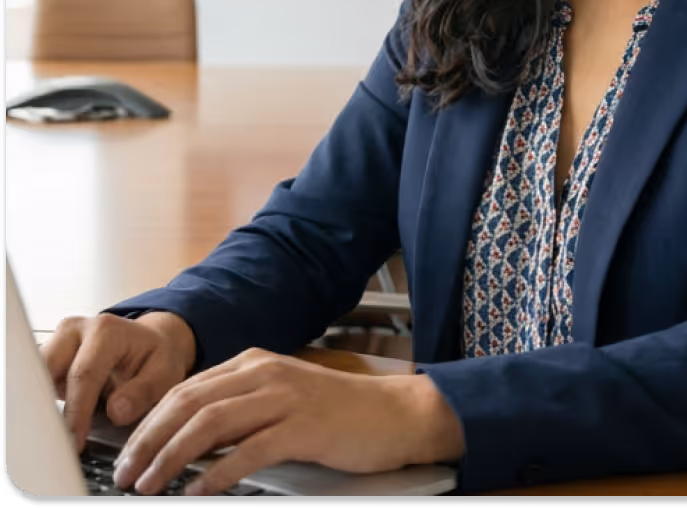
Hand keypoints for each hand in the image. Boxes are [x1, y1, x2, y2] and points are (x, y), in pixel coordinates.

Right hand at [41, 311, 196, 452]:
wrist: (151, 342)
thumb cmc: (156, 356)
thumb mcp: (165, 373)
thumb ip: (143, 392)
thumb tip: (116, 411)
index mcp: (106, 330)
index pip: (84, 374)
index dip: (77, 412)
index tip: (75, 440)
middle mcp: (77, 330)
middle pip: (48, 370)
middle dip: (48, 406)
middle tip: (59, 439)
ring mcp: (60, 342)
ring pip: (36, 376)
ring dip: (44, 404)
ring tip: (62, 431)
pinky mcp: (51, 357)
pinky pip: (37, 382)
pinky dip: (44, 403)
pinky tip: (60, 421)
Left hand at [112, 348, 464, 495]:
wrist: (393, 413)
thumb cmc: (337, 413)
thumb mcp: (280, 399)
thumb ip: (240, 411)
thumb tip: (189, 442)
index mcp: (255, 363)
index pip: (187, 388)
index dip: (150, 421)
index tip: (127, 453)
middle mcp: (265, 373)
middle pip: (190, 403)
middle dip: (149, 440)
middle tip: (125, 474)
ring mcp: (285, 397)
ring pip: (211, 423)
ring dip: (172, 457)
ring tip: (150, 486)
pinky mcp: (304, 426)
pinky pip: (250, 450)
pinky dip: (218, 473)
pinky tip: (200, 492)